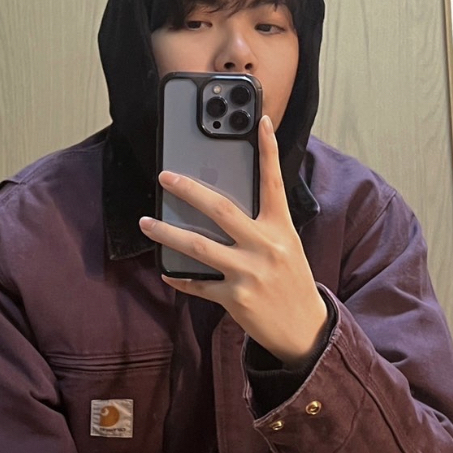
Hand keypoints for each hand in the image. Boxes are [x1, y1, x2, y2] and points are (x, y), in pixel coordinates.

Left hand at [138, 114, 328, 368]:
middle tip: (165, 176)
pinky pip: (198, 283)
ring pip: (198, 246)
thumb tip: (225, 204)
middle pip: (220, 210)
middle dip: (189, 190)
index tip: (261, 122)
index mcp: (281, 228)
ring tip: (146, 223)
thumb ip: (262, 224)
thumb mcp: (286, 246)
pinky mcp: (235, 299)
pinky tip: (167, 270)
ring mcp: (249, 273)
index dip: (269, 150)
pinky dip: (180, 277)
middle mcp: (265, 246)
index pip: (274, 182)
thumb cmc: (292, 281)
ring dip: (167, 233)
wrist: (305, 329)